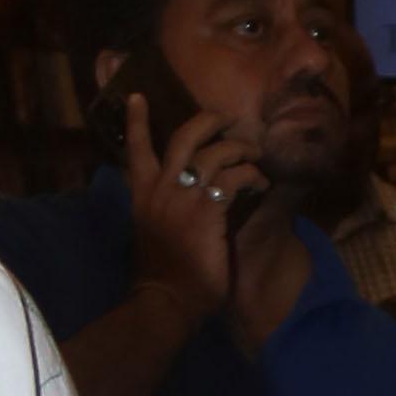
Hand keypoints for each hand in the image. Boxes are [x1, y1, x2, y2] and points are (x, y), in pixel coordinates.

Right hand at [120, 95, 257, 336]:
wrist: (167, 299)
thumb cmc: (165, 273)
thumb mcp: (153, 231)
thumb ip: (164, 207)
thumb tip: (184, 195)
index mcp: (142, 194)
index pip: (135, 148)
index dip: (136, 121)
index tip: (138, 96)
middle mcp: (160, 189)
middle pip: (184, 137)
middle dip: (208, 121)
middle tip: (226, 118)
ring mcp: (183, 197)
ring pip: (215, 152)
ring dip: (240, 149)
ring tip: (255, 155)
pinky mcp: (208, 211)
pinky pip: (235, 177)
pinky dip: (252, 175)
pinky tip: (261, 183)